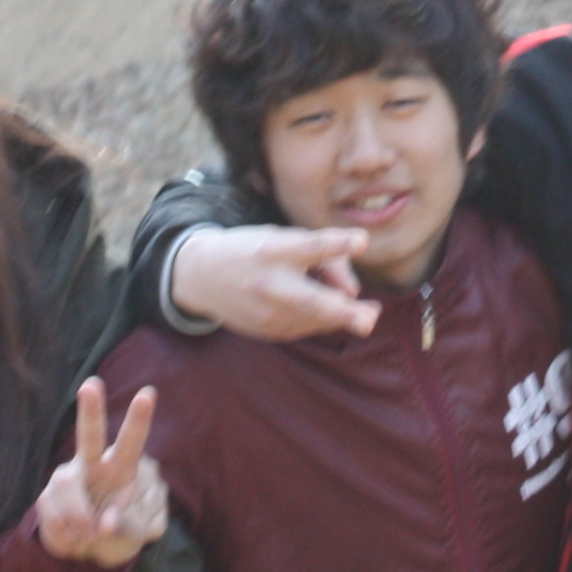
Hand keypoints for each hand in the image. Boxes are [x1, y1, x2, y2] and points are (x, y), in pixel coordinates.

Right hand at [31, 379, 168, 565]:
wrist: (86, 551)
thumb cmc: (117, 533)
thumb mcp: (132, 533)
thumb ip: (123, 526)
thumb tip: (103, 524)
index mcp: (122, 469)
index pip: (131, 442)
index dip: (139, 419)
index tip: (148, 393)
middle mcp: (93, 465)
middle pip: (90, 435)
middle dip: (90, 410)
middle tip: (91, 385)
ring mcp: (67, 479)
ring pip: (66, 484)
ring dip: (80, 516)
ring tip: (88, 535)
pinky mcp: (47, 496)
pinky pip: (53, 511)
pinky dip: (66, 532)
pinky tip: (74, 536)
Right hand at [164, 225, 381, 340]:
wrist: (202, 277)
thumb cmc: (254, 251)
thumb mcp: (283, 239)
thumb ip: (323, 257)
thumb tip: (353, 294)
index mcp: (273, 250)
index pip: (311, 247)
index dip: (337, 245)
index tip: (362, 242)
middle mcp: (269, 283)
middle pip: (312, 300)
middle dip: (343, 312)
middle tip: (369, 321)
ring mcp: (267, 313)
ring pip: (318, 319)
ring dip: (345, 315)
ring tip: (367, 311)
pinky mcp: (270, 332)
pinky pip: (309, 327)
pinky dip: (325, 320)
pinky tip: (329, 310)